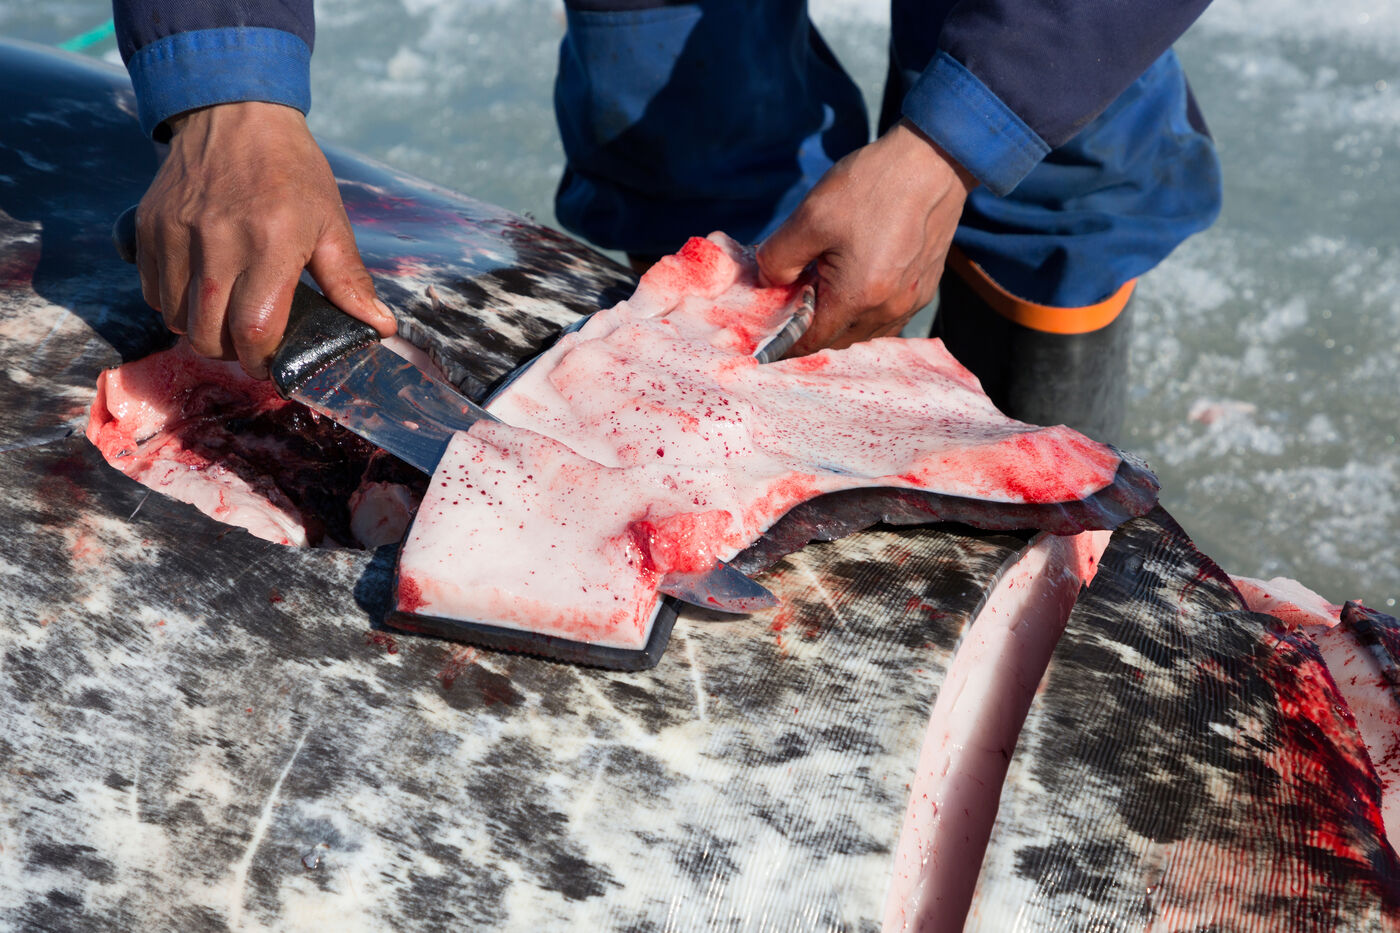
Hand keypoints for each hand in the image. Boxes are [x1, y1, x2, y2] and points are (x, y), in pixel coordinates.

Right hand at [136, 101, 395, 377]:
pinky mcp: (150, 227)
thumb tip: (381, 328)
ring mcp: (178, 235)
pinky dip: (174, 304)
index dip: (263, 361)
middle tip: (251, 344)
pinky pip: (153, 291)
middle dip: (232, 353)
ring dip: (201, 330)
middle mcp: (219, 242)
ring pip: (176, 318)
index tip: (273, 365)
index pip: (254, 330)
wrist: (235, 113)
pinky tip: (200, 293)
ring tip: (225, 317)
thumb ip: (350, 281)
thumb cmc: (292, 171)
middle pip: (208, 334)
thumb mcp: (332, 222)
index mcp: (272, 245)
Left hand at [757, 119, 975, 355]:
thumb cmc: (870, 186)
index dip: (785, 338)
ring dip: (839, 320)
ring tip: (822, 285)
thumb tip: (769, 283)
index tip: (768, 324)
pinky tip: (853, 281)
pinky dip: (864, 310)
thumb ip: (778, 259)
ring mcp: (911, 301)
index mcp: (858, 297)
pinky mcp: (924, 288)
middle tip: (793, 295)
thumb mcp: (809, 218)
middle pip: (838, 341)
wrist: (932, 160)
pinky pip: (886, 316)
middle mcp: (889, 309)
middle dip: (811, 327)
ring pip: (864, 331)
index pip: (811, 342)